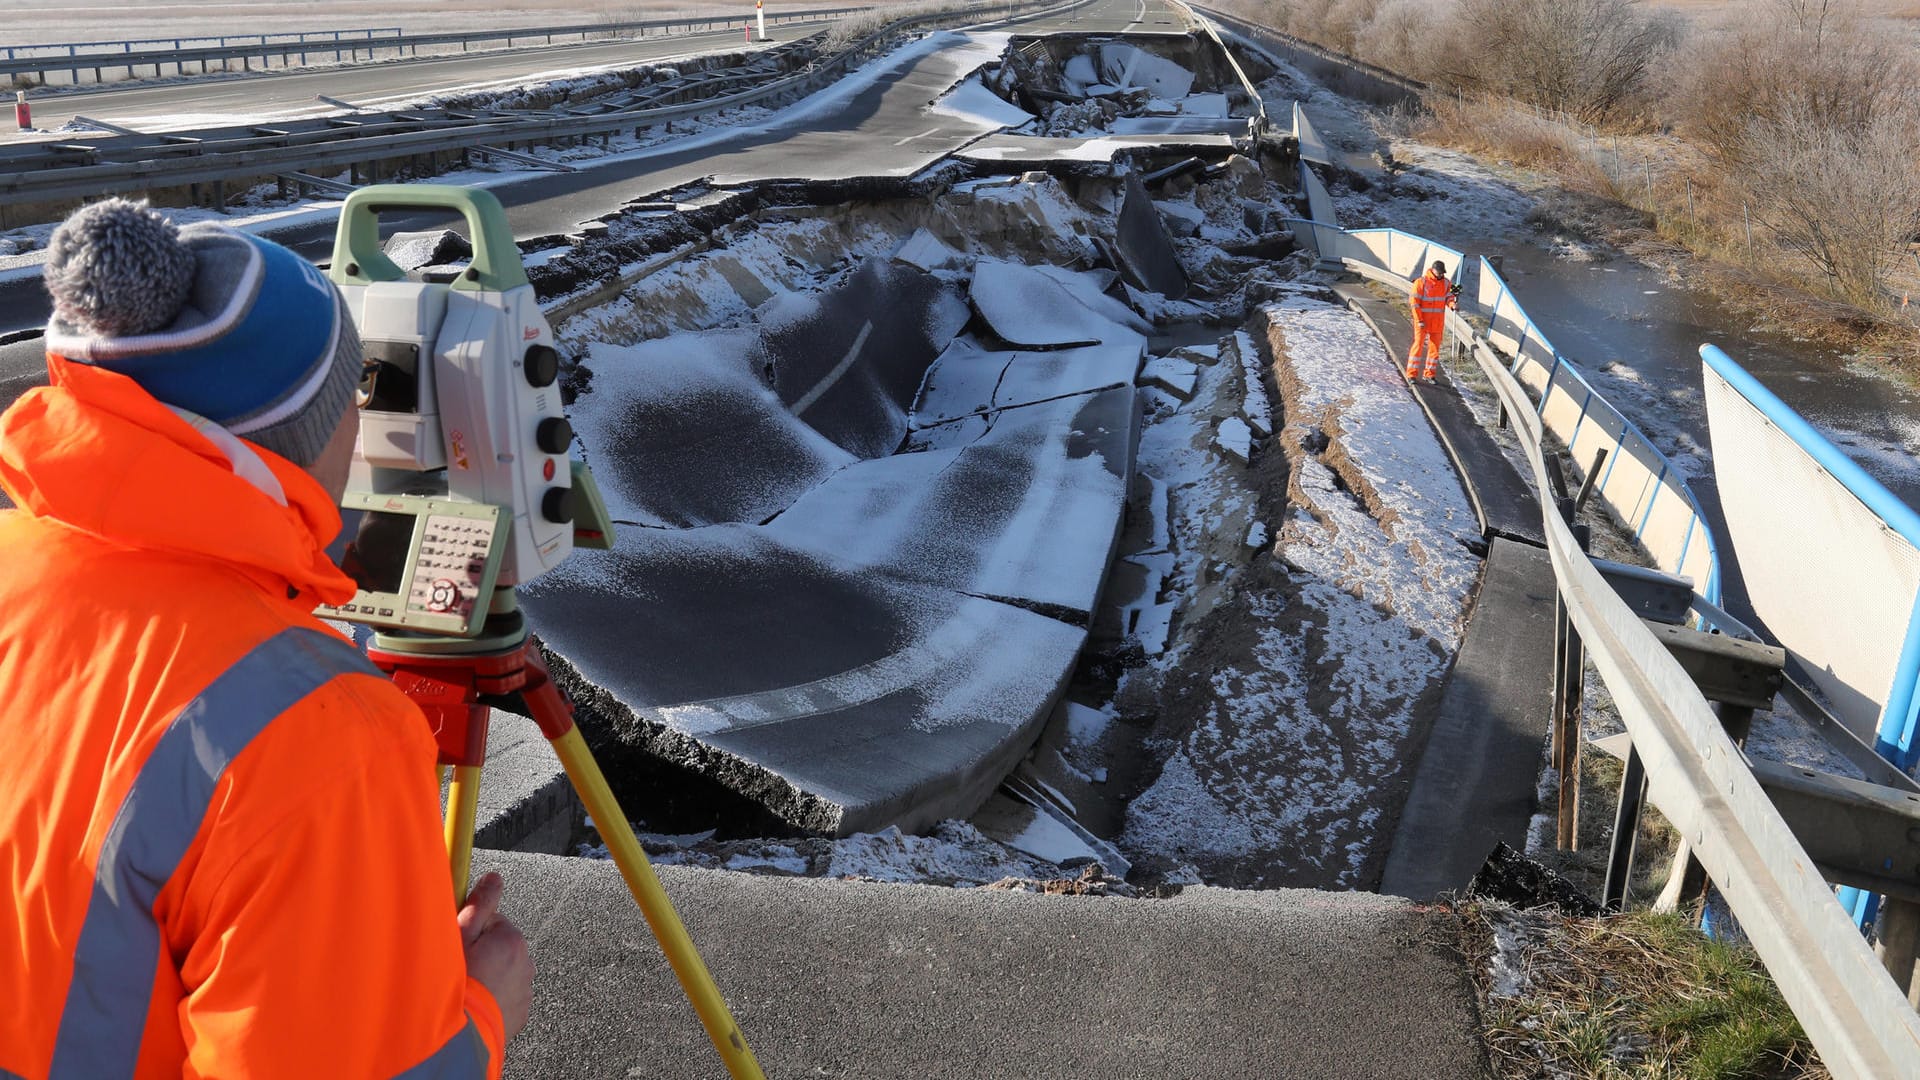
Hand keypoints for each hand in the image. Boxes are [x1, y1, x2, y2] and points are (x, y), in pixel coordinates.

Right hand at [459, 872, 533, 1041]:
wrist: (460, 1035)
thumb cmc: (456, 982)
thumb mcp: (461, 936)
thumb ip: (480, 903)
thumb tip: (494, 877)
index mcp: (512, 940)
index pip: (492, 922)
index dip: (470, 931)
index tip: (457, 944)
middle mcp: (526, 963)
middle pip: (499, 947)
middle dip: (481, 954)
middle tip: (458, 969)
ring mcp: (525, 990)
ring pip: (503, 972)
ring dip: (488, 976)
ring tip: (464, 990)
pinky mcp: (520, 1013)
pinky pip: (505, 996)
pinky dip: (492, 997)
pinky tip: (474, 1005)